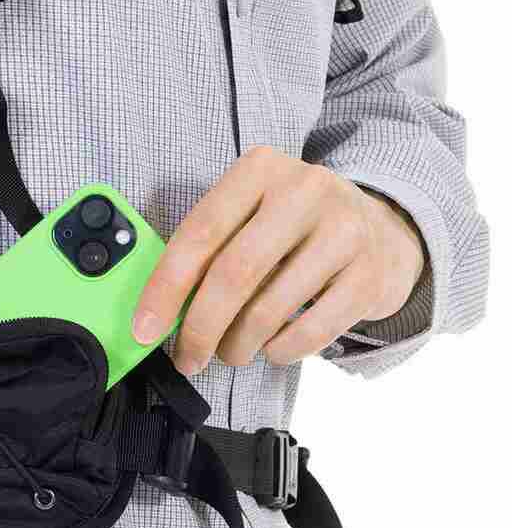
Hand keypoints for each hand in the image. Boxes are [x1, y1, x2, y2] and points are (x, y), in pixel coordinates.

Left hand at [132, 146, 425, 374]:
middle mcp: (305, 190)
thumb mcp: (250, 216)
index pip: (199, 233)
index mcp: (260, 170)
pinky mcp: (369, 274)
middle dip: (200, 328)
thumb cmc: (292, 231)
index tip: (143, 329)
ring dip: (237, 345)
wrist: (383, 231)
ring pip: (269, 309)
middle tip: (188, 357)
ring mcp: (344, 230)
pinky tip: (272, 349)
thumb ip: (208, 250)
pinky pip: (310, 331)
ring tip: (230, 353)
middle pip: (233, 274)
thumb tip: (158, 313)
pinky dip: (280, 352)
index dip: (165, 288)